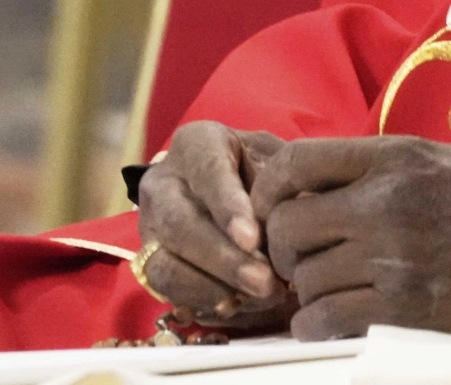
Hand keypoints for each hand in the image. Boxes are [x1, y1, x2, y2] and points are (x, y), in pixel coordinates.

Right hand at [134, 123, 295, 327]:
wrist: (222, 184)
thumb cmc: (254, 167)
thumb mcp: (271, 157)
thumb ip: (280, 181)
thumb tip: (300, 216)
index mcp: (195, 144)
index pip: (207, 172)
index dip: (228, 207)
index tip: (253, 239)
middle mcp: (162, 183)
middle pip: (180, 225)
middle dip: (224, 260)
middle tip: (265, 282)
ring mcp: (150, 226)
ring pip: (166, 266)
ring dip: (213, 289)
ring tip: (260, 299)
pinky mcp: (150, 263)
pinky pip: (168, 293)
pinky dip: (206, 304)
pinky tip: (242, 307)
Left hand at [249, 136, 450, 341]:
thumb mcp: (439, 159)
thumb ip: (378, 168)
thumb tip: (317, 185)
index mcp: (395, 157)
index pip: (296, 162)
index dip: (267, 189)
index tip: (268, 208)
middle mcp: (388, 203)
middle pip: (288, 225)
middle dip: (281, 245)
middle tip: (297, 256)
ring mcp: (396, 257)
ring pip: (306, 278)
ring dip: (306, 288)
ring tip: (326, 287)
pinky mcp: (408, 307)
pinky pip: (329, 319)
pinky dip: (317, 323)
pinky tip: (329, 319)